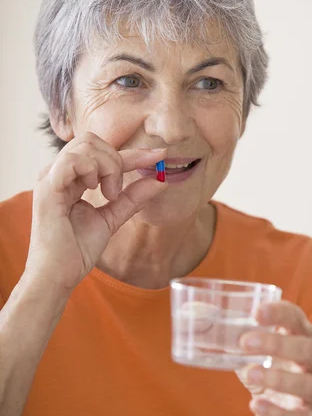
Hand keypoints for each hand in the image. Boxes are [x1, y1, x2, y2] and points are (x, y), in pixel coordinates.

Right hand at [24, 132, 166, 293]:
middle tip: (117, 192)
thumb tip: (160, 180)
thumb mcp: (112, 218)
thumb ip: (132, 198)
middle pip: (92, 140)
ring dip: (108, 167)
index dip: (134, 153)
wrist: (60, 274)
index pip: (102, 153)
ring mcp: (50, 177)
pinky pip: (73, 160)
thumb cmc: (78, 249)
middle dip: (117, 160)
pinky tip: (96, 191)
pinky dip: (93, 170)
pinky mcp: (47, 187)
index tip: (160, 156)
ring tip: (108, 194)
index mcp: (70, 177)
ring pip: (86, 146)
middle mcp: (57, 172)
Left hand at [237, 301, 311, 415]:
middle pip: (306, 349)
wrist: (289, 414)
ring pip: (308, 384)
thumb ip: (232, 333)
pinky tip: (255, 405)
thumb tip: (194, 313)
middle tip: (245, 342)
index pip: (297, 318)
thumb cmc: (268, 369)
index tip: (257, 312)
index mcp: (301, 336)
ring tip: (249, 374)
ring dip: (277, 378)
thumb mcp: (253, 350)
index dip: (280, 312)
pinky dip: (277, 413)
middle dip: (276, 344)